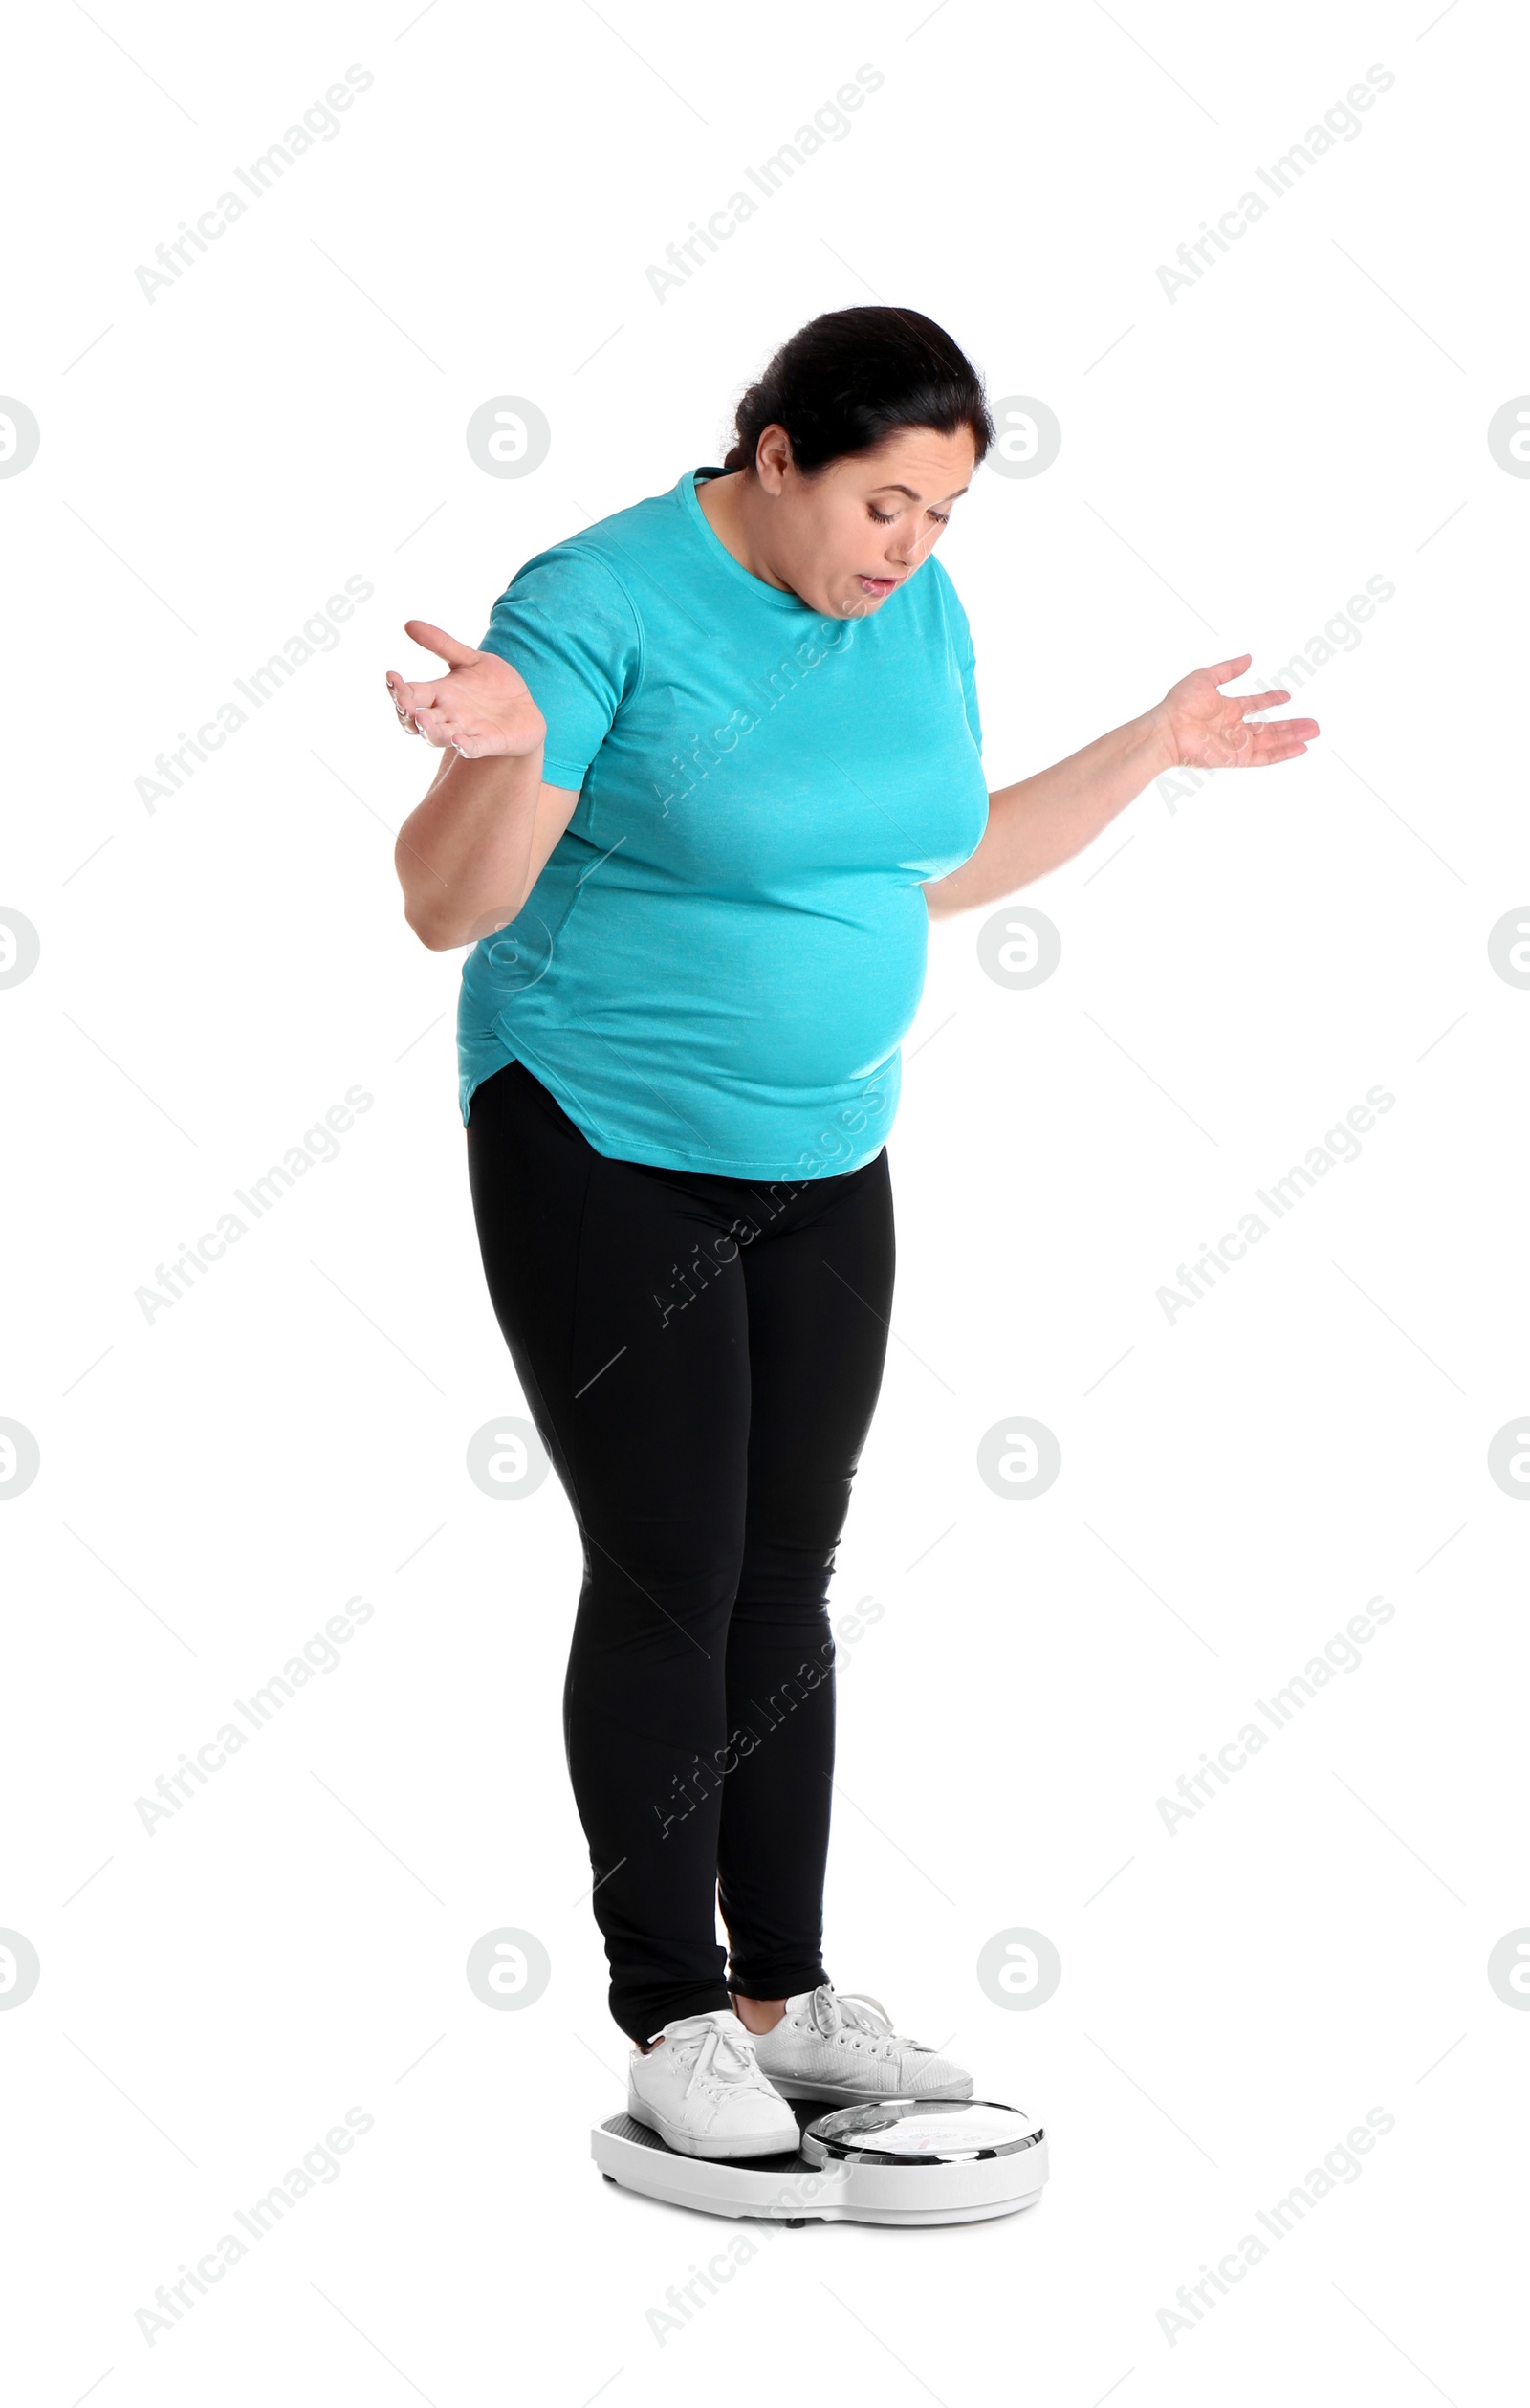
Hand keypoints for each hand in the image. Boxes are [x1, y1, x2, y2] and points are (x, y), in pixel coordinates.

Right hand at [384, 620, 545, 758]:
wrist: (525, 708)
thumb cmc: (493, 685)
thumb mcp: (469, 659)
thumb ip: (442, 644)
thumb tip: (408, 623)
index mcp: (440, 695)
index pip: (411, 694)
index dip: (398, 688)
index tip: (391, 676)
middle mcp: (448, 716)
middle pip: (417, 720)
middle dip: (408, 712)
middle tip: (402, 701)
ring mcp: (467, 731)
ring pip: (439, 737)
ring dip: (429, 730)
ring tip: (422, 719)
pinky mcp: (489, 742)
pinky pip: (473, 748)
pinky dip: (465, 746)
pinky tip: (459, 741)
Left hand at [1155, 654, 1318, 770]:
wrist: (1169, 729)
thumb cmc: (1180, 704)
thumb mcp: (1206, 677)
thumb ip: (1229, 669)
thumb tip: (1249, 658)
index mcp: (1226, 709)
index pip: (1254, 705)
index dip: (1270, 700)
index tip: (1286, 696)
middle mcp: (1233, 729)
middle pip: (1269, 729)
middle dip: (1291, 726)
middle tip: (1313, 724)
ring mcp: (1236, 745)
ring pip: (1271, 742)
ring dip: (1293, 737)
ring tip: (1314, 732)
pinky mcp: (1236, 759)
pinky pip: (1264, 757)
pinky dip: (1283, 753)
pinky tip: (1301, 748)